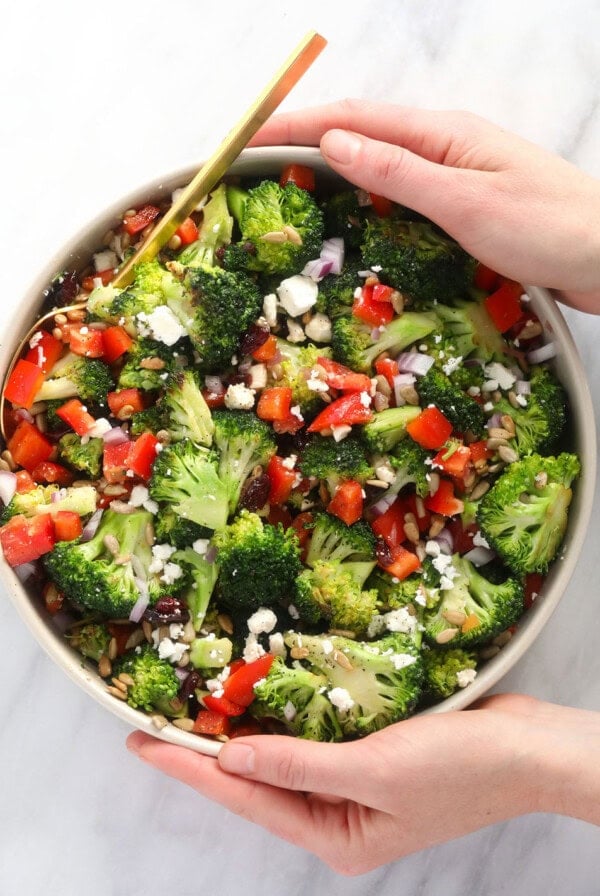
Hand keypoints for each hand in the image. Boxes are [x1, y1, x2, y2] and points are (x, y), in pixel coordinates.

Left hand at [126, 694, 599, 873]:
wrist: (527, 748)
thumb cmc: (462, 769)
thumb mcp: (375, 772)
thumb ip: (300, 764)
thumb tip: (235, 755)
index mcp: (337, 835)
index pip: (248, 797)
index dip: (192, 769)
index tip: (144, 743)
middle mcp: (338, 813)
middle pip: (258, 780)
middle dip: (207, 753)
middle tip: (155, 725)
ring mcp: (354, 781)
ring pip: (283, 755)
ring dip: (243, 731)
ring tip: (191, 711)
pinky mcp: (370, 749)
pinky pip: (313, 733)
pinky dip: (284, 715)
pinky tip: (258, 696)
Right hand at [253, 99, 599, 311]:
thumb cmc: (549, 226)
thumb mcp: (466, 199)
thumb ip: (399, 172)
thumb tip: (333, 141)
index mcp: (441, 134)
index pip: (352, 117)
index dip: (294, 123)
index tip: (245, 137)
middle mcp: (444, 148)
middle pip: (360, 134)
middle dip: (304, 142)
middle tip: (255, 165)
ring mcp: (456, 177)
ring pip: (379, 165)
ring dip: (332, 170)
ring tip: (289, 190)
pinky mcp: (466, 208)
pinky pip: (402, 196)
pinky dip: (367, 200)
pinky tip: (355, 219)